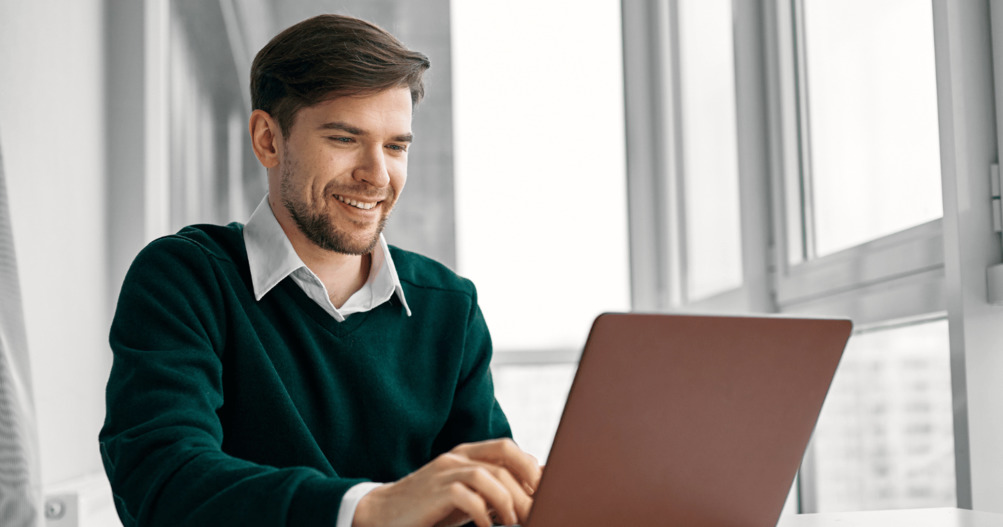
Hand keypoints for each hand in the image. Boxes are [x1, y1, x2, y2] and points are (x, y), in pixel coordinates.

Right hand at [352, 438, 541, 526]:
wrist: (381, 514)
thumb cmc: (429, 509)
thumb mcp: (464, 496)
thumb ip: (491, 489)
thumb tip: (530, 494)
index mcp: (466, 455)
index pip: (507, 449)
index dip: (530, 467)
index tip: (544, 490)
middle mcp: (457, 458)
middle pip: (504, 461)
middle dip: (526, 487)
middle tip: (536, 510)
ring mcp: (445, 473)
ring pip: (490, 477)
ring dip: (509, 502)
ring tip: (514, 522)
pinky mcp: (435, 492)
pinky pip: (468, 497)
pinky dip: (484, 514)